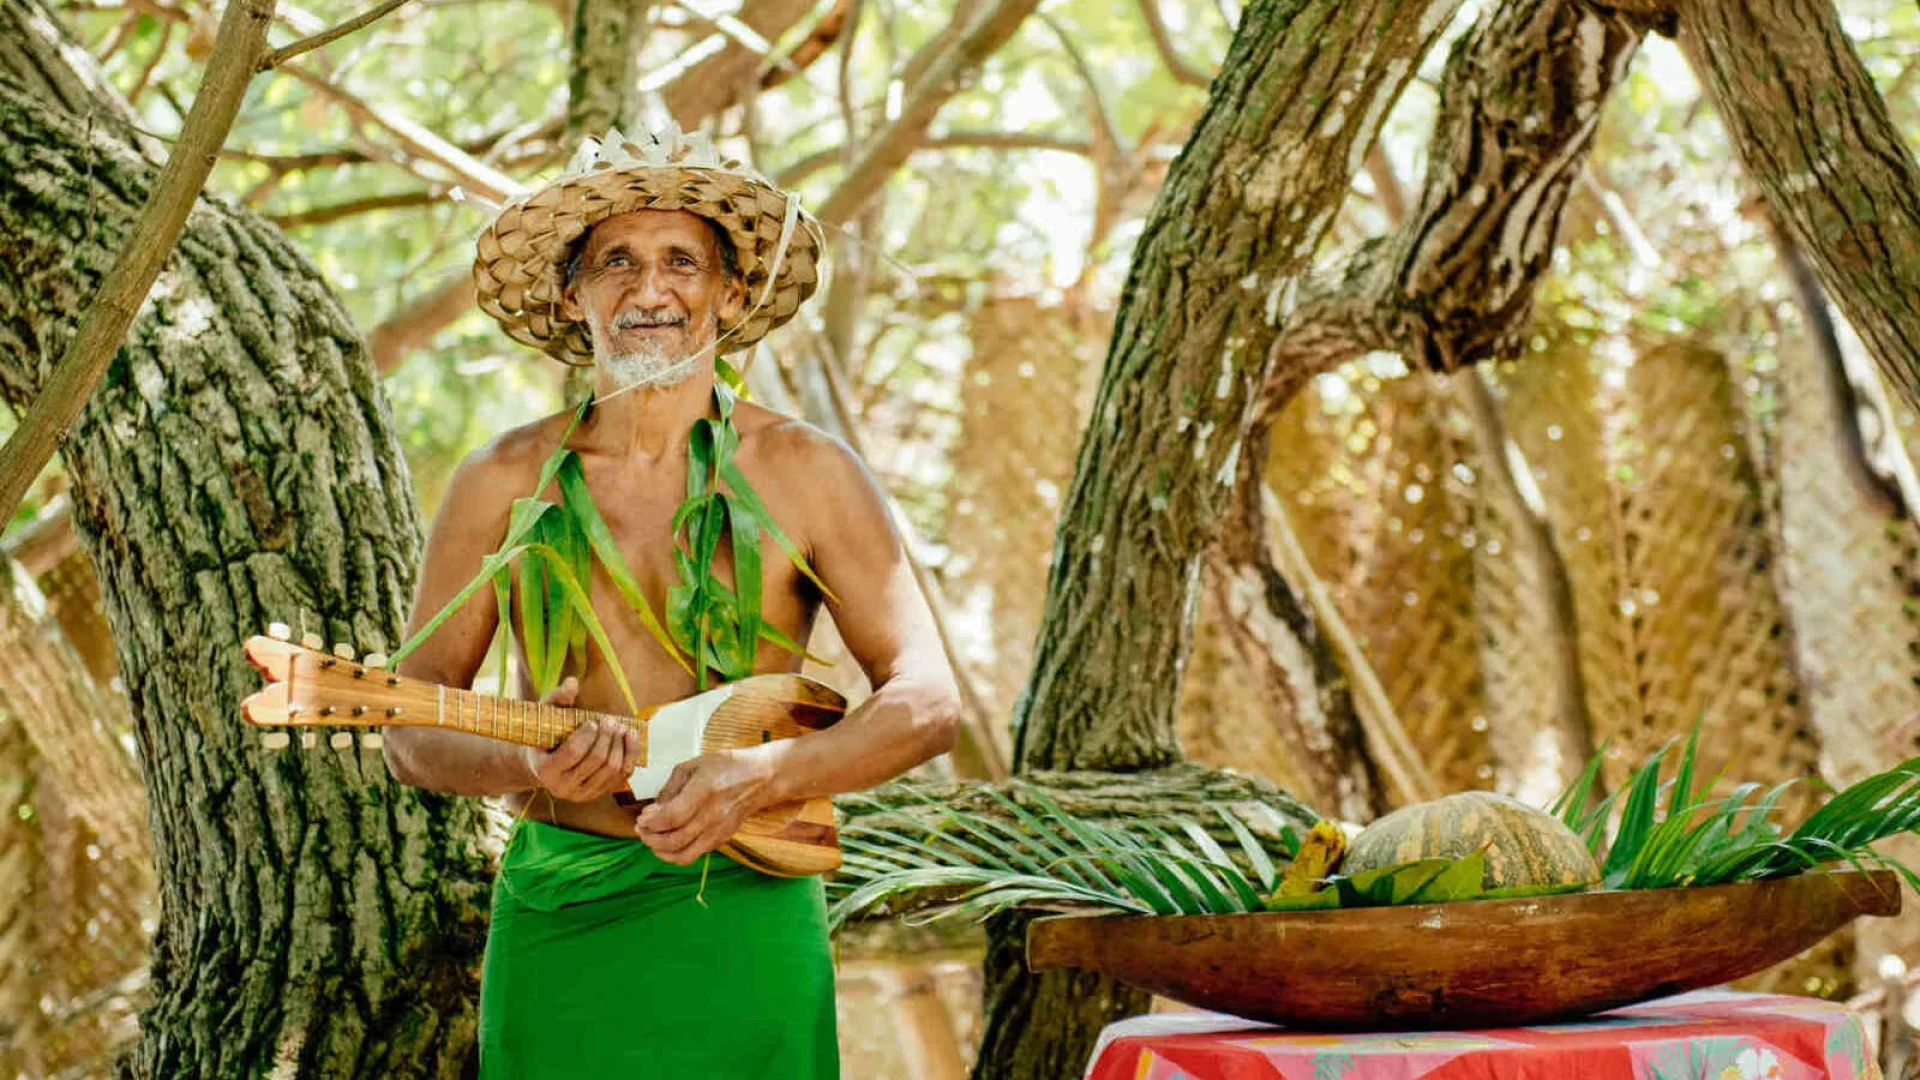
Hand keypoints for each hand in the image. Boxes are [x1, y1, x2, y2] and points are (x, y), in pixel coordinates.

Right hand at [521, 678, 638, 800]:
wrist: (544, 763)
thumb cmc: (545, 734)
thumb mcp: (545, 715)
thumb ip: (556, 698)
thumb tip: (572, 683)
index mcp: (545, 770)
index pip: (572, 753)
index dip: (586, 735)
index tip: (593, 721)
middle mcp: (563, 788)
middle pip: (595, 761)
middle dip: (606, 737)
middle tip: (610, 720)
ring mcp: (582, 794)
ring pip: (611, 770)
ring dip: (621, 745)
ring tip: (622, 727)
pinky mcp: (598, 794)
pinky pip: (622, 777)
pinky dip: (630, 755)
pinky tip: (630, 737)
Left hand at [634, 748, 774, 864]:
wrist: (760, 778)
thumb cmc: (725, 766)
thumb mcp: (693, 766)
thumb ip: (670, 789)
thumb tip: (652, 811)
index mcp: (704, 790)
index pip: (671, 817)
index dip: (651, 823)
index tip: (642, 818)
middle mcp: (713, 814)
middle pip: (674, 840)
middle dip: (650, 838)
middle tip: (641, 830)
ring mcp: (719, 830)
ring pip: (683, 855)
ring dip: (661, 851)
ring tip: (652, 840)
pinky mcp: (722, 839)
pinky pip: (694, 855)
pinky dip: (676, 854)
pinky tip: (668, 843)